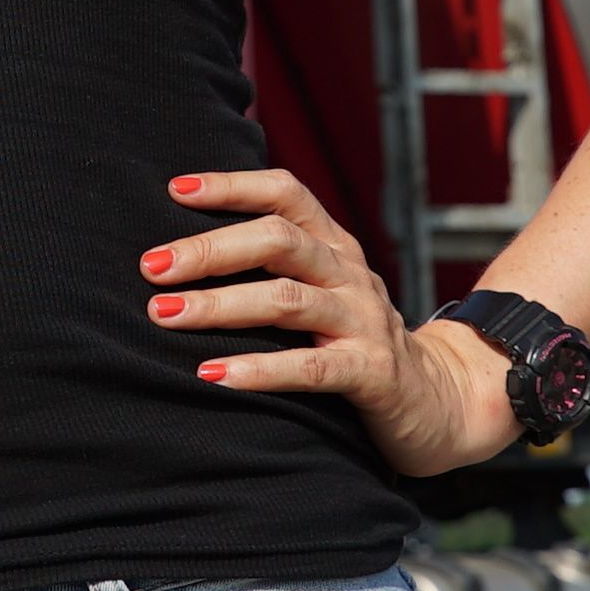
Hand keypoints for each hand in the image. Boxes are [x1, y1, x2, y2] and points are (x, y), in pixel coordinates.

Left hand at [143, 170, 518, 477]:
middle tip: (151, 267)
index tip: (175, 189)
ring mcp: (364, 321)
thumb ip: (274, 270)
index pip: (287, 194)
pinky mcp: (373, 372)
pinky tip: (213, 374)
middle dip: (210, 249)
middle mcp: (350, 274)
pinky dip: (259, 368)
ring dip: (220, 305)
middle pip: (279, 240)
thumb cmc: (354, 345)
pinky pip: (311, 366)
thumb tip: (181, 255)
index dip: (232, 185)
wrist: (438, 405)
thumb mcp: (322, 295)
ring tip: (165, 313)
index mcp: (334, 247)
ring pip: (287, 300)